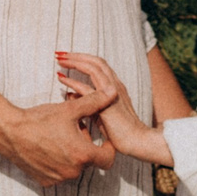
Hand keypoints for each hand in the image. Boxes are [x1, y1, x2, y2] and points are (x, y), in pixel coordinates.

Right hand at [0, 82, 119, 186]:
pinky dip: (58, 162)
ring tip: (61, 136)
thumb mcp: (70, 109)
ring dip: (72, 154)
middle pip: (89, 161)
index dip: (108, 148)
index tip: (102, 139)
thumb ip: (95, 102)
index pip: (108, 159)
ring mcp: (58, 179)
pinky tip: (49, 147)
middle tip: (76, 129)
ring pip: (74, 167)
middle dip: (86, 146)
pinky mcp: (45, 182)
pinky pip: (59, 174)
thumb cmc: (39, 120)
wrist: (9, 131)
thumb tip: (112, 92)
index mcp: (82, 155)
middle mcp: (72, 172)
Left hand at [56, 52, 172, 165]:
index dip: (83, 58)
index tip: (67, 57)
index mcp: (115, 86)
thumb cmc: (120, 131)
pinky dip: (73, 82)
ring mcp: (113, 92)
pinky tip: (62, 79)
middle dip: (77, 55)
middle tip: (59, 53)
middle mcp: (115, 84)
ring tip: (59, 60)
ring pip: (93, 68)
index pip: (99, 64)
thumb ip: (87, 102)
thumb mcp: (100, 112)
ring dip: (75, 62)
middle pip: (96, 61)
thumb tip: (70, 95)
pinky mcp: (108, 103)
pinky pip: (88, 88)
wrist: (137, 142)